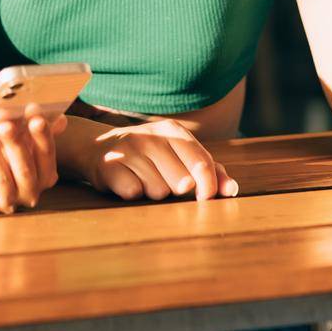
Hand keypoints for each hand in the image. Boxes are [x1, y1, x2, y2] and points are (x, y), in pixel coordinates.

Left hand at [0, 105, 66, 215]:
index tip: (34, 112)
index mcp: (45, 174)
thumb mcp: (23, 140)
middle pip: (24, 169)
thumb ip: (36, 129)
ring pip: (1, 179)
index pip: (47, 154)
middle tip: (4, 124)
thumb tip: (58, 119)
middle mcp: (30, 191)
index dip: (41, 134)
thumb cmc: (6, 154)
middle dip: (14, 144)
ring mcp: (8, 201)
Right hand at [78, 118, 237, 201]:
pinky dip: (133, 193)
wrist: (99, 147)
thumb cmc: (150, 156)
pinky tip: (127, 180)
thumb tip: (232, 190)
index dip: (208, 187)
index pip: (202, 163)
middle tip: (162, 178)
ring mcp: (129, 150)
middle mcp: (151, 136)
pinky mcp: (109, 166)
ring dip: (153, 192)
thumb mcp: (179, 154)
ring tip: (142, 178)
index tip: (204, 199)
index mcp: (173, 131)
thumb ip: (210, 170)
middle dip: (176, 189)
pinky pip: (134, 193)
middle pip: (182, 183)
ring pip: (159, 191)